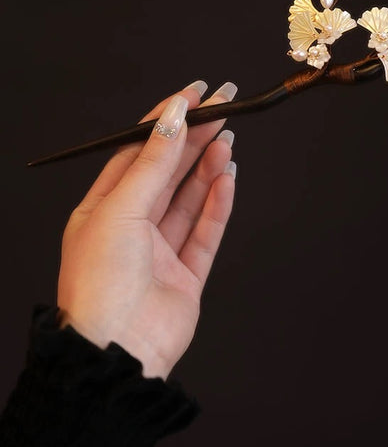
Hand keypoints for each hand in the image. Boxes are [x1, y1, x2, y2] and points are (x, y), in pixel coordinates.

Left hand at [57, 80, 236, 379]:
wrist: (115, 352)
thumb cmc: (100, 281)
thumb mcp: (121, 208)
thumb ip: (152, 163)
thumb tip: (172, 118)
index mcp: (103, 207)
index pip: (138, 152)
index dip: (166, 121)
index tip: (192, 94)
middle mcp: (132, 225)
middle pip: (169, 171)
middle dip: (195, 138)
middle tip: (223, 107)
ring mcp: (160, 250)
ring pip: (190, 198)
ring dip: (209, 166)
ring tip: (228, 137)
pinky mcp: (185, 274)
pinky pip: (205, 231)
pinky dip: (218, 203)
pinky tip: (229, 177)